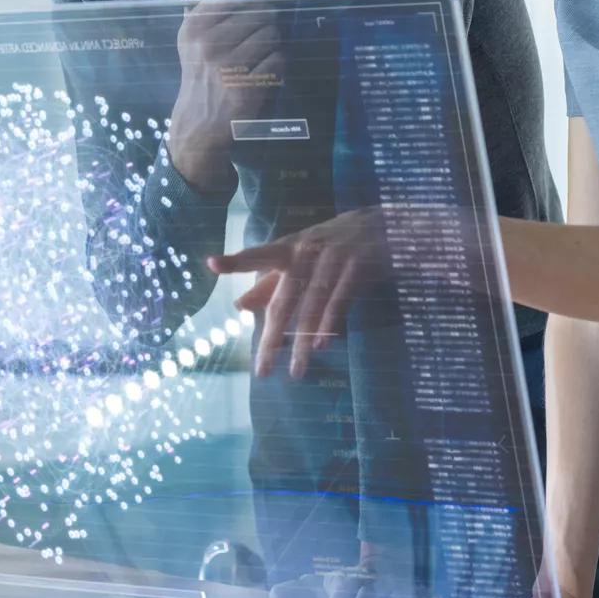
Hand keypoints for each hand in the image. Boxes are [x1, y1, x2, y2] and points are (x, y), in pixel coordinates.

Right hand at [166, 0, 284, 193]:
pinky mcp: (246, 87)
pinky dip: (278, 64)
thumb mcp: (194, 41)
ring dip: (274, 44)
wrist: (199, 123)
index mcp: (195, 27)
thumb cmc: (202, 75)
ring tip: (259, 58)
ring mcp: (227, 66)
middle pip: (260, 13)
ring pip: (272, 35)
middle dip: (266, 23)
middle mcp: (207, 44)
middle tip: (257, 40)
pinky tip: (264, 74)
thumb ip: (212, 13)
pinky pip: (278, 60)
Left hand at [208, 206, 387, 378]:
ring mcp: (333, 258)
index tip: (212, 264)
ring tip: (296, 371)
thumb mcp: (301, 257)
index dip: (237, 260)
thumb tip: (239, 305)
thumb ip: (271, 281)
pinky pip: (340, 299)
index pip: (259, 256)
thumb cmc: (336, 243)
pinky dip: (330, 322)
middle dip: (272, 337)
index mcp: (290, 248)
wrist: (386, 225)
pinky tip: (321, 344)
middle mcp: (307, 251)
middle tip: (262, 369)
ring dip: (303, 342)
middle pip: (284, 300)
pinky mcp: (357, 266)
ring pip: (312, 307)